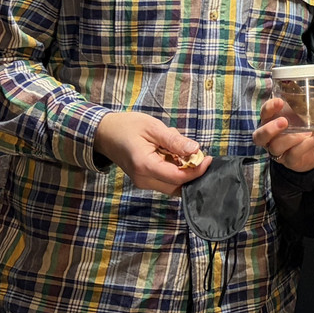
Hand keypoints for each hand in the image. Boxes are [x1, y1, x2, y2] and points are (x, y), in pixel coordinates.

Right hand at [94, 110, 208, 193]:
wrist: (105, 133)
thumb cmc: (127, 126)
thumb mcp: (153, 127)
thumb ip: (174, 141)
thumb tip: (196, 150)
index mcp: (145, 166)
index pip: (177, 177)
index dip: (197, 170)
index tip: (208, 158)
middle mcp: (143, 180)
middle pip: (177, 185)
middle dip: (191, 171)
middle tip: (196, 151)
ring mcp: (143, 182)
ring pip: (172, 184)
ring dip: (181, 169)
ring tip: (174, 146)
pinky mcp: (144, 180)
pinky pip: (165, 179)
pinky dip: (173, 168)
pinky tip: (168, 151)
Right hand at [253, 95, 313, 171]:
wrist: (309, 151)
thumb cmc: (302, 128)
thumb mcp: (307, 114)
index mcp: (272, 120)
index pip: (264, 113)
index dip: (269, 107)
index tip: (280, 102)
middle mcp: (270, 137)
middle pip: (259, 135)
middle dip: (270, 128)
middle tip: (284, 121)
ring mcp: (277, 150)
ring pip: (275, 147)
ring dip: (289, 139)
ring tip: (303, 133)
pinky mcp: (288, 160)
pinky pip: (292, 155)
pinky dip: (304, 146)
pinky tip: (313, 139)